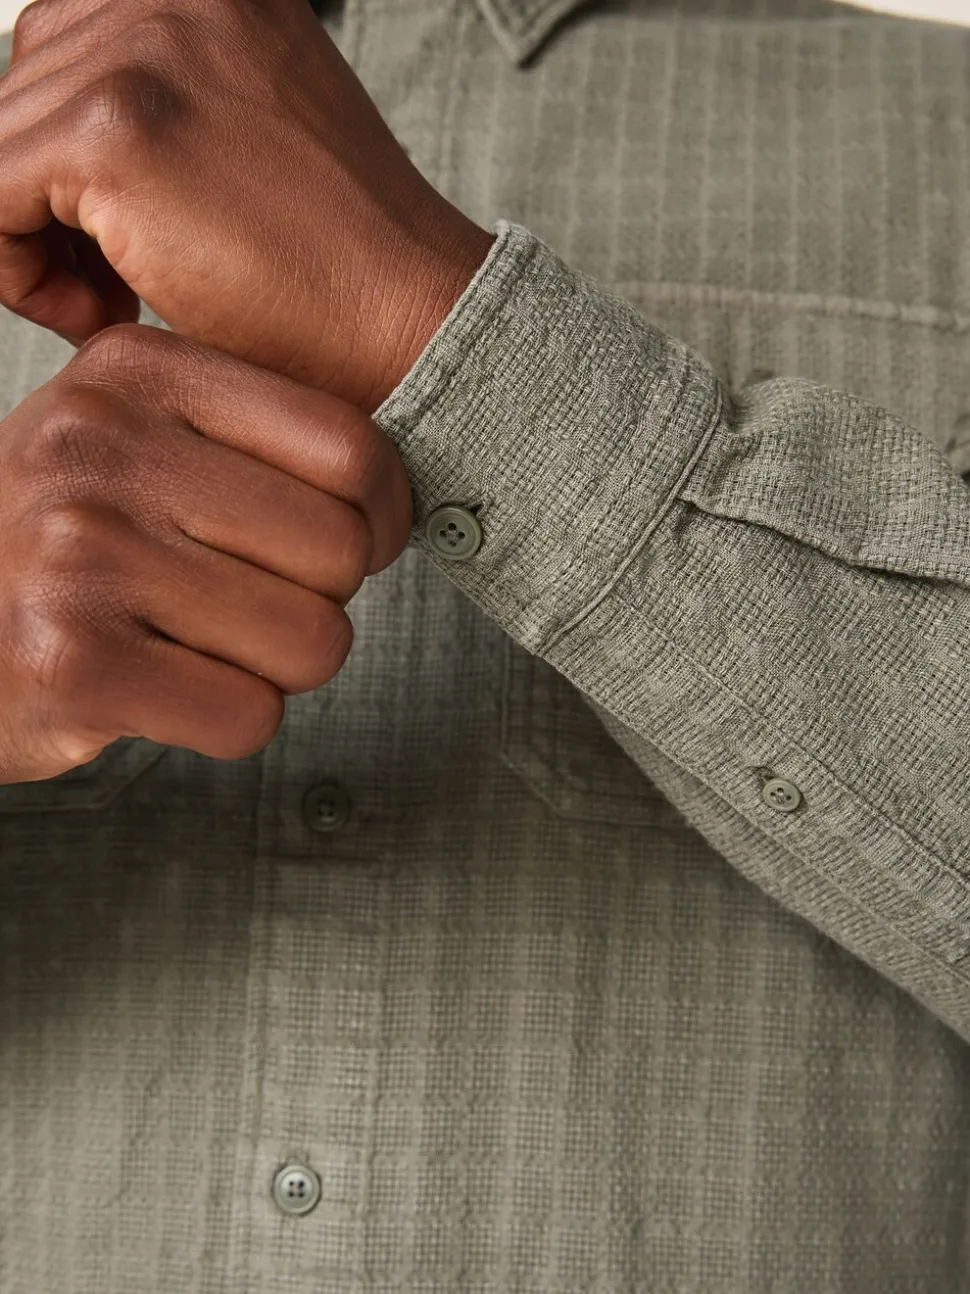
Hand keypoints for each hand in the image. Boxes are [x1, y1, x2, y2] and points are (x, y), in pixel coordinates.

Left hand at [0, 0, 494, 411]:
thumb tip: (54, 144)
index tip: (110, 237)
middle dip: (44, 196)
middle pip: (22, 87)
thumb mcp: (247, 132)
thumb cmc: (337, 261)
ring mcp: (140, 52)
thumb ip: (163, 97)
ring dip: (32, 239)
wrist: (409, 318)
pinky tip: (100, 311)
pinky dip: (19, 271)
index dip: (66, 151)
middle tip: (115, 283)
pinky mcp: (113, 132)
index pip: (63, 46)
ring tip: (117, 300)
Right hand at [0, 322, 412, 784]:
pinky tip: (165, 694)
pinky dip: (230, 723)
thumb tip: (395, 492)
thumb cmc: (63, 543)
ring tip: (200, 648)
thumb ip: (247, 436)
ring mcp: (79, 555)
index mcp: (134, 370)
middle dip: (321, 601)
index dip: (385, 518)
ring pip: (312, 641)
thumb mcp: (132, 440)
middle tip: (252, 608)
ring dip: (278, 669)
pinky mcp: (71, 662)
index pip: (352, 449)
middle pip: (341, 552)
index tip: (360, 549)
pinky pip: (251, 716)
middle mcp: (99, 447)